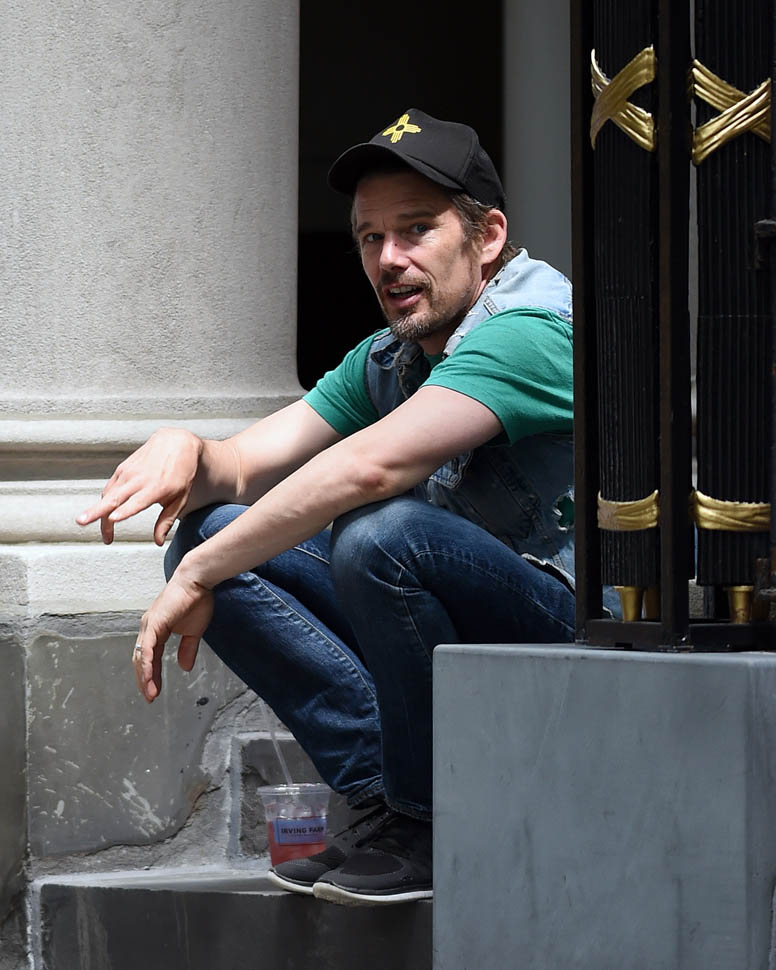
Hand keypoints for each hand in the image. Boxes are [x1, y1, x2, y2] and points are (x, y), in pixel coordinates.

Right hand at [77, 429, 203, 544]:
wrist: (176, 443)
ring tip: (86, 522)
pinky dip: (104, 500)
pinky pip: (110, 487)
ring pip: (108, 493)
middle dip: (96, 511)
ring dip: (96, 509)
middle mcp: (139, 479)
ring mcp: (128, 472)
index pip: (137, 502)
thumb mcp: (180, 498)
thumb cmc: (181, 472)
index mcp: (157, 488)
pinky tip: (101, 510)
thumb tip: (157, 542)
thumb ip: (167, 520)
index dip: (124, 511)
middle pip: (114, 497)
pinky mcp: (122, 468)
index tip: (113, 519)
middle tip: (81, 521)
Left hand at [132, 566, 213, 702]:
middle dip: (144, 680)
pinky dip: (148, 665)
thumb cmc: (197, 600)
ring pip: (142, 657)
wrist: (198, 581)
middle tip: (150, 697)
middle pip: (141, 660)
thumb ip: (187, 649)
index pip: (149, 657)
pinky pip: (149, 649)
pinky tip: (149, 678)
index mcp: (156, 630)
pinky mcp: (155, 623)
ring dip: (145, 677)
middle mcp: (148, 628)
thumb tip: (185, 667)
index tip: (155, 691)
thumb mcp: (193, 631)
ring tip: (150, 693)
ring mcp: (149, 625)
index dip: (152, 675)